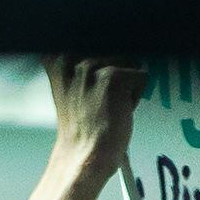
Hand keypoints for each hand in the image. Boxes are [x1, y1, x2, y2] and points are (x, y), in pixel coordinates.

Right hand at [15, 57, 148, 199]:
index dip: (104, 65)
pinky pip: (142, 76)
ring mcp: (91, 66)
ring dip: (126, 85)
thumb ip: (79, 63)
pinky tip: (117, 111)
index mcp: (56, 56)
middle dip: (116, 75)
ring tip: (108, 106)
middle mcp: (71, 56)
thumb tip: (103, 48)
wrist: (83, 158)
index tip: (97, 86)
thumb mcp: (69, 86)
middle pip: (116, 51)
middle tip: (100, 102)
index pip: (96, 41)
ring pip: (130, 62)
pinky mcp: (113, 77)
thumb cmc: (81, 129)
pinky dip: (136, 96)